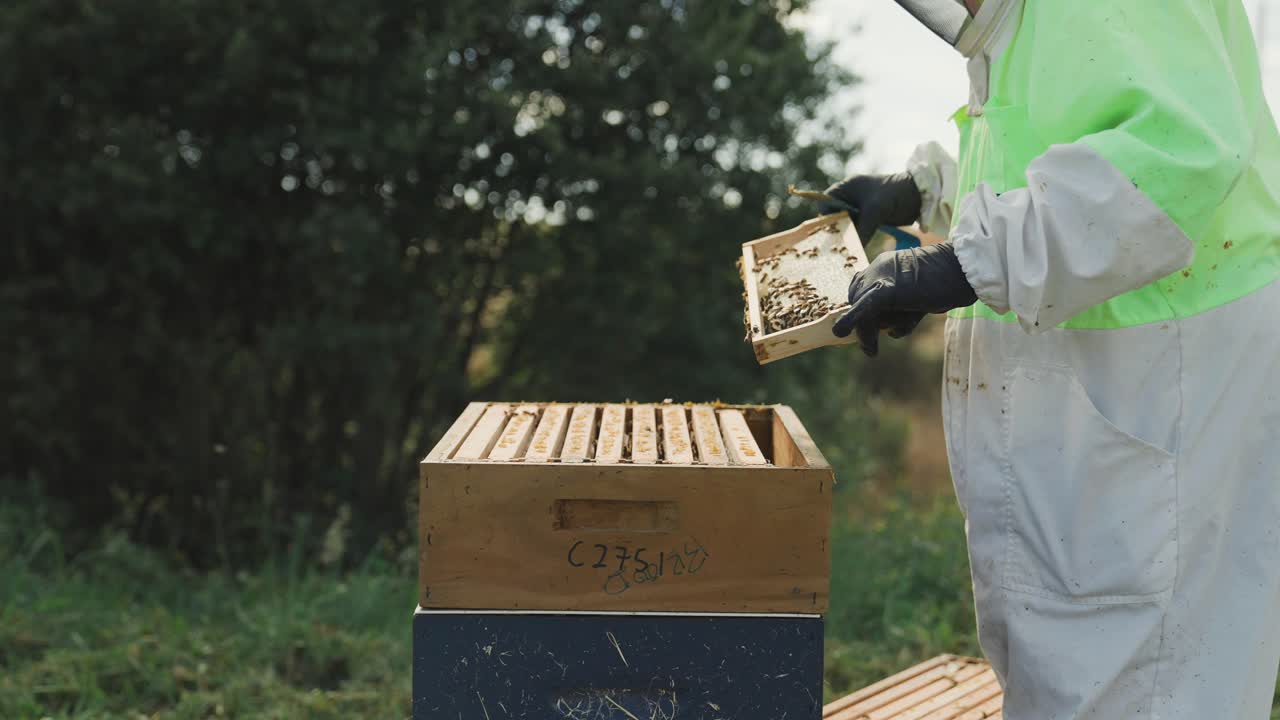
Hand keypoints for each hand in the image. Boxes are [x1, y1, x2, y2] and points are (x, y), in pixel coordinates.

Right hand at [819, 172, 921, 243]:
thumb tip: (851, 249)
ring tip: (849, 247)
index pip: (825, 204)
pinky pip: (855, 230)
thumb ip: (861, 229)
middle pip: (833, 217)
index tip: (833, 231)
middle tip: (840, 244)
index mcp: (845, 187)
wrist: (919, 195)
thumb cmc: (895, 194)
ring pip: (844, 225)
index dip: (826, 218)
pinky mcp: (867, 218)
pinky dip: (856, 238)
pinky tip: (858, 247)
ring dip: (847, 236)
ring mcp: (857, 208)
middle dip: (836, 230)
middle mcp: (848, 197)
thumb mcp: (875, 210)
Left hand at [832, 241, 977, 356]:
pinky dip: (852, 320)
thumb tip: (890, 331)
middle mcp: (878, 267)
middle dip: (864, 326)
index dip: (861, 313)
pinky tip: (840, 333)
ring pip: (862, 309)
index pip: (861, 290)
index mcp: (884, 264)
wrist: (963, 271)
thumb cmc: (947, 284)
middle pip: (858, 300)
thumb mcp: (918, 296)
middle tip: (870, 349)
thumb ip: (901, 309)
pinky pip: (864, 307)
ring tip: (875, 348)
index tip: (868, 329)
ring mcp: (882, 276)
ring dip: (867, 333)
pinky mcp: (887, 289)